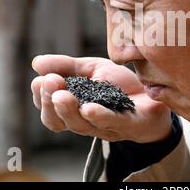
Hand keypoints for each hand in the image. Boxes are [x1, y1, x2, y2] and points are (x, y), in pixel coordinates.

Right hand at [31, 55, 171, 142]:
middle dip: (49, 102)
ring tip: (61, 96)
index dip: (41, 97)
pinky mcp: (129, 125)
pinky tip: (89, 108)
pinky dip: (99, 116)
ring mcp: (107, 126)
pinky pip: (111, 124)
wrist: (154, 93)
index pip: (49, 110)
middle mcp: (86, 121)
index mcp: (74, 108)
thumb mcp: (91, 69)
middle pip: (59, 121)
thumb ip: (66, 66)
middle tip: (49, 83)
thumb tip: (35, 63)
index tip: (40, 80)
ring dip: (69, 111)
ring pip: (81, 125)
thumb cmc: (120, 85)